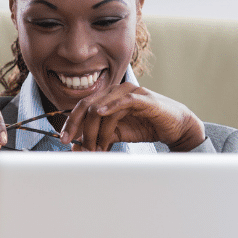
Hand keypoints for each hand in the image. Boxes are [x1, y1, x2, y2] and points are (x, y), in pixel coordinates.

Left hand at [58, 83, 204, 151]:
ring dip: (96, 130)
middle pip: (87, 106)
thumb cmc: (145, 127)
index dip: (70, 123)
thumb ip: (98, 137)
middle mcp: (114, 91)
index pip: (81, 107)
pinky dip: (111, 106)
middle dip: (78, 127)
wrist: (174, 127)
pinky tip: (101, 113)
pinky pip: (124, 100)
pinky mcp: (143, 97)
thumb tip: (77, 147)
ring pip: (102, 107)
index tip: (64, 139)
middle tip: (76, 145)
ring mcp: (129, 92)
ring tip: (97, 147)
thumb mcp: (116, 134)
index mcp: (106, 97)